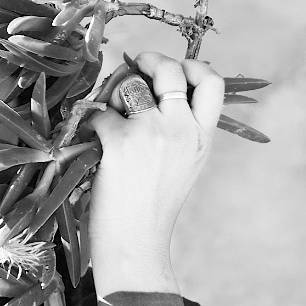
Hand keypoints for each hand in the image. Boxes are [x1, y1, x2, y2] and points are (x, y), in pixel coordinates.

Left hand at [86, 52, 224, 283]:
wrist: (136, 244)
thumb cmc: (153, 206)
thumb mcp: (185, 163)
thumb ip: (182, 127)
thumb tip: (154, 83)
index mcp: (202, 137)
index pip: (212, 82)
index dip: (193, 65)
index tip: (175, 69)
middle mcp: (182, 131)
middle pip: (170, 70)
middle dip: (150, 61)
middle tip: (136, 67)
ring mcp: (151, 135)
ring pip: (131, 86)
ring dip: (116, 95)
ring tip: (113, 117)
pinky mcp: (120, 143)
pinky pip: (101, 112)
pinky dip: (93, 124)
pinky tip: (96, 142)